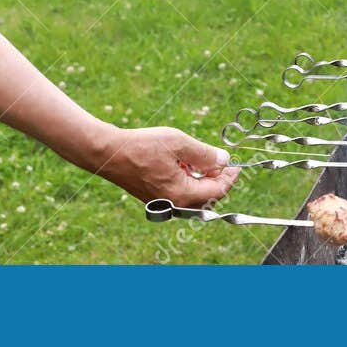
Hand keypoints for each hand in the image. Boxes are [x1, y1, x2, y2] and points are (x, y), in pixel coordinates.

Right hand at [99, 125, 238, 206]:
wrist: (108, 153)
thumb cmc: (142, 146)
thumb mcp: (179, 143)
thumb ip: (204, 154)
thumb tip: (224, 160)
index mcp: (181, 194)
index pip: (217, 191)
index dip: (230, 177)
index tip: (237, 164)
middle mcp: (173, 204)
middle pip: (207, 196)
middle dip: (217, 178)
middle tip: (222, 160)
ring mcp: (163, 202)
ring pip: (194, 195)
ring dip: (202, 178)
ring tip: (200, 158)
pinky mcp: (155, 197)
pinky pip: (180, 192)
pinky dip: (188, 179)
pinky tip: (184, 162)